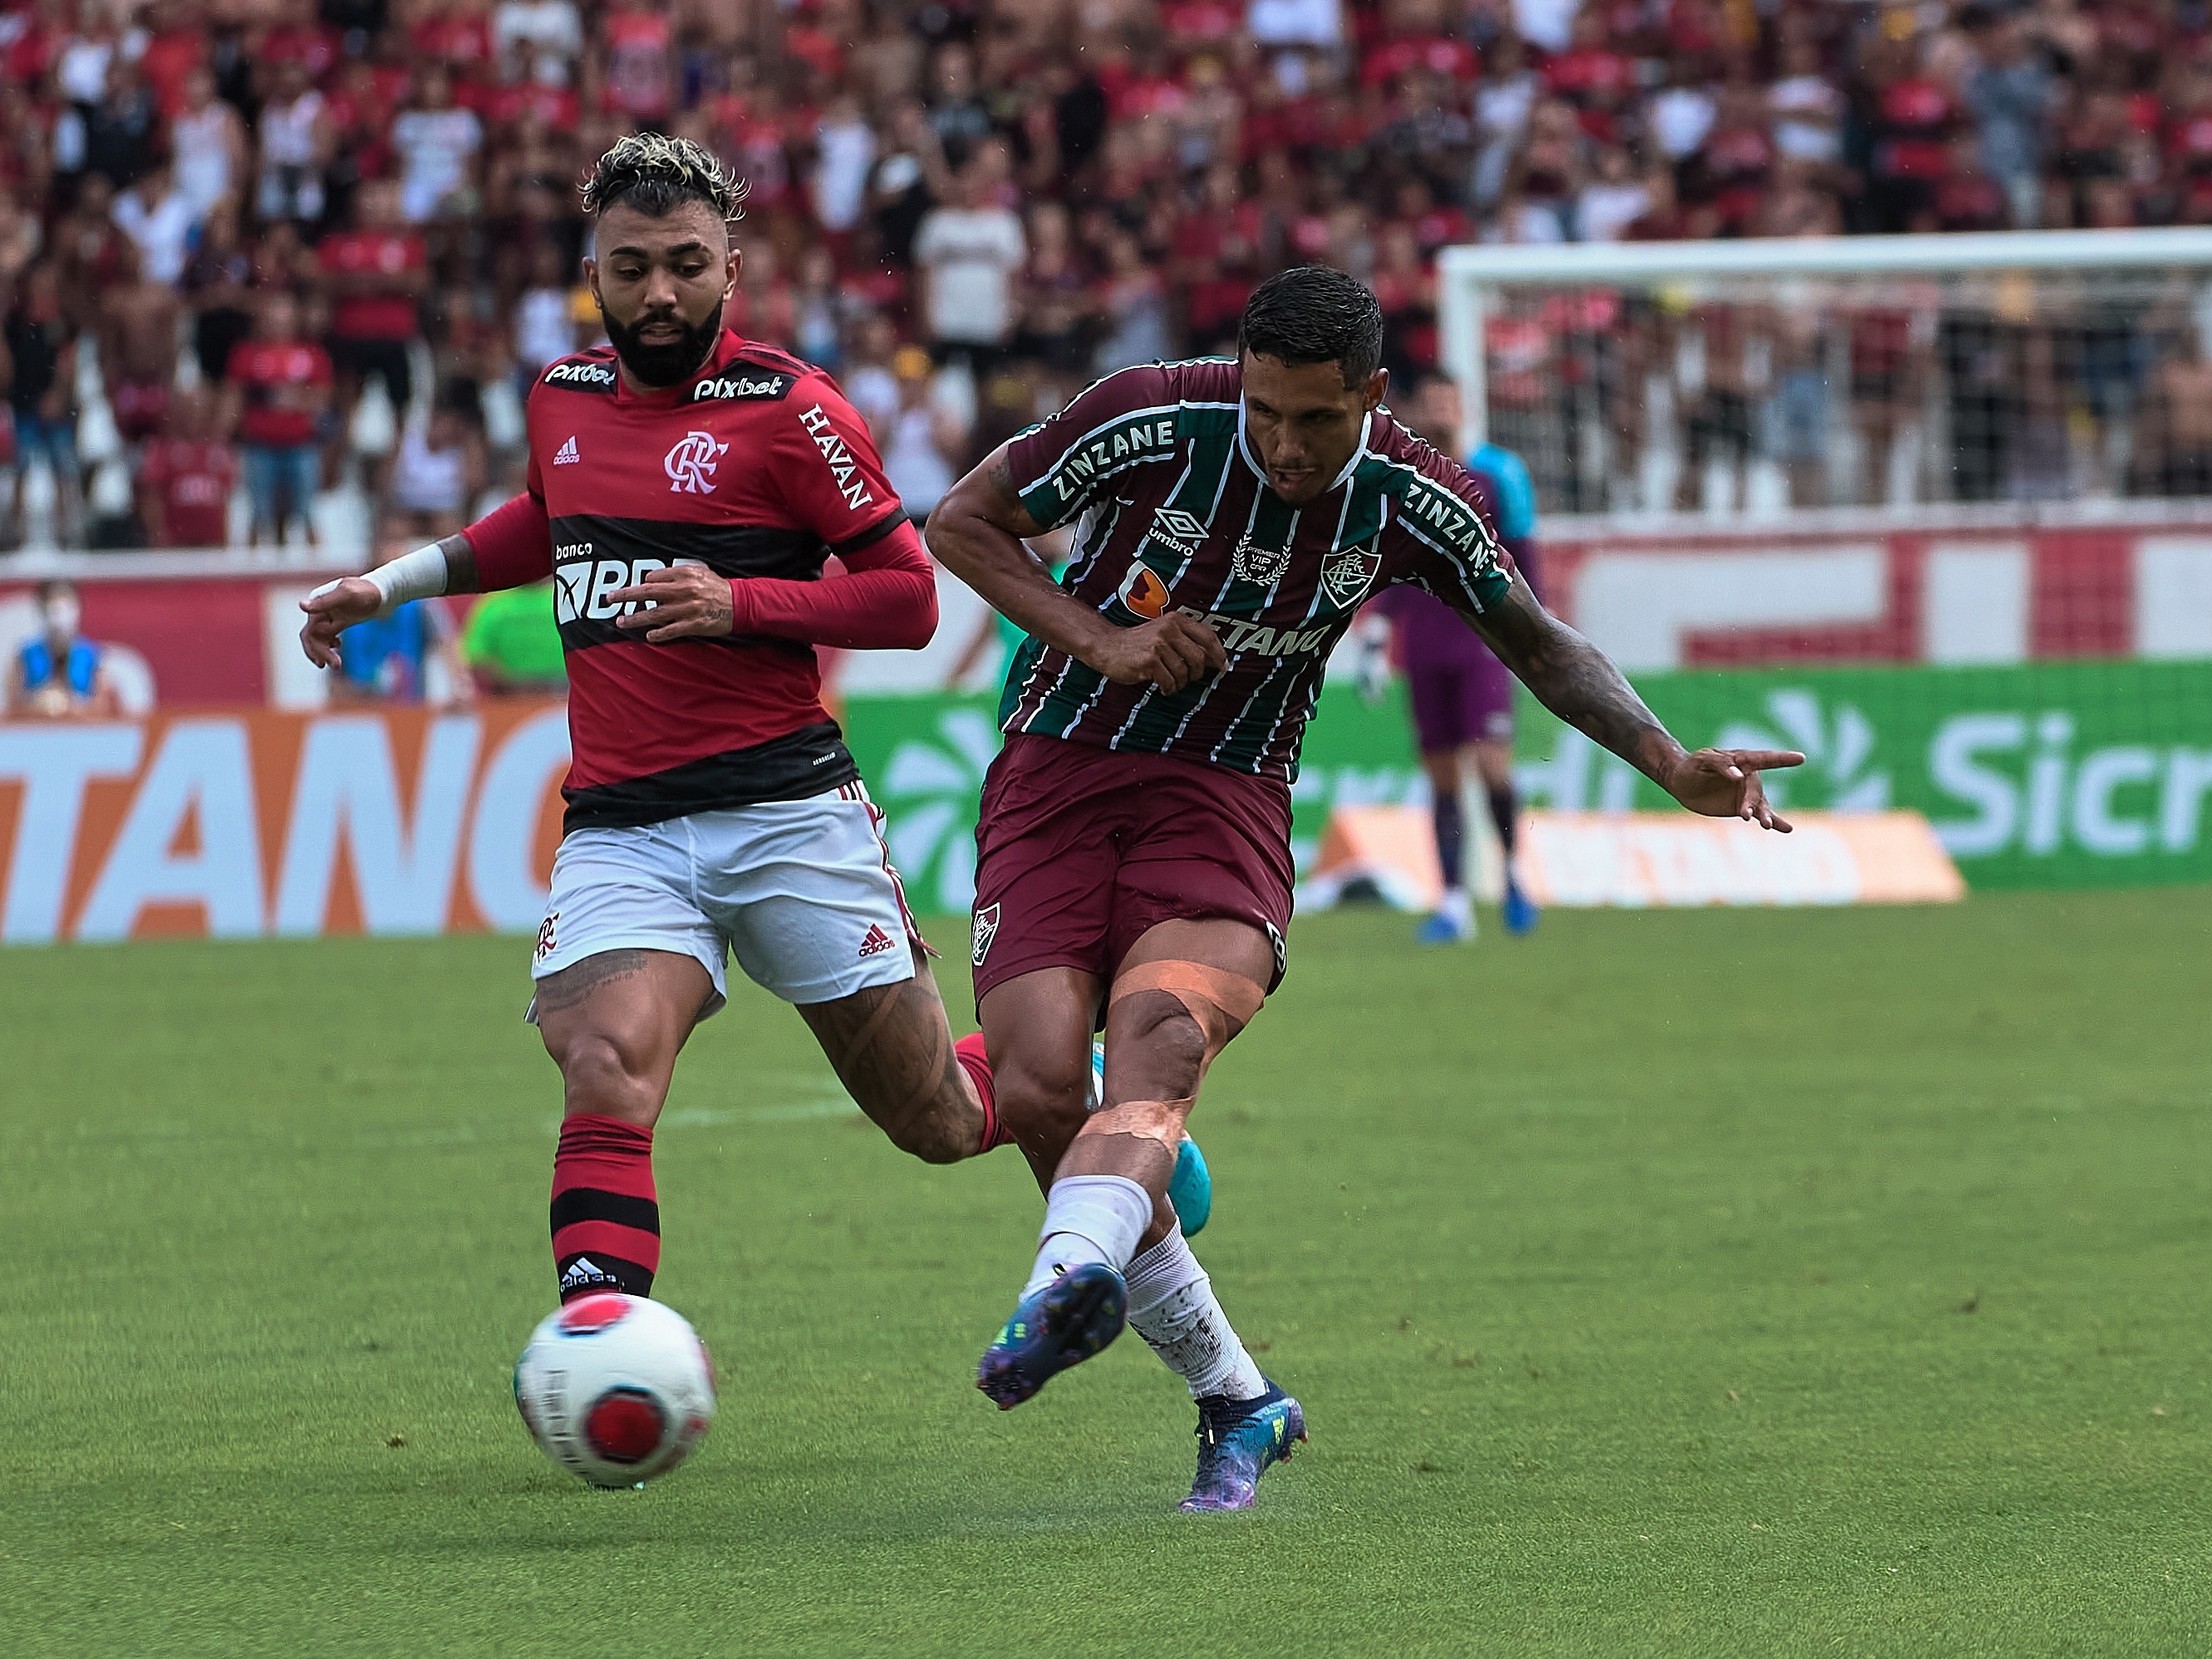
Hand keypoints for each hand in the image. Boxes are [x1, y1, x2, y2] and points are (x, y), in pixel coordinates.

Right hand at [297, 576, 382, 668]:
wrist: (384, 590)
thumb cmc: (367, 591)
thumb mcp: (347, 595)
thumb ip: (325, 601)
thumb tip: (302, 606)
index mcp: (318, 603)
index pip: (310, 631)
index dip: (315, 648)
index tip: (324, 661)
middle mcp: (320, 610)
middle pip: (312, 638)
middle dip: (321, 653)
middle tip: (336, 666)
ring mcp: (329, 616)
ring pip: (319, 639)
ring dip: (324, 652)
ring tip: (336, 665)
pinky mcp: (339, 621)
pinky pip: (327, 637)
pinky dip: (329, 646)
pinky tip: (338, 647)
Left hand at [609, 563, 732, 642]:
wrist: (740, 604)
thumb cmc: (718, 588)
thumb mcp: (700, 572)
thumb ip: (677, 574)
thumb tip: (652, 579)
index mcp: (684, 575)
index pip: (654, 577)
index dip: (644, 583)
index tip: (637, 590)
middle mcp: (684, 590)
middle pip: (648, 592)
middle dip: (627, 596)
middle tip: (610, 598)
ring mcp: (688, 609)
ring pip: (655, 613)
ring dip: (636, 618)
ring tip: (621, 622)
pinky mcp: (694, 624)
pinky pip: (671, 630)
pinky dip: (659, 634)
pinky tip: (649, 636)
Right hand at [1085, 614, 1227, 693]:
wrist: (1106, 646)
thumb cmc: (1137, 644)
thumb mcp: (1163, 633)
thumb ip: (1186, 641)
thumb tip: (1214, 658)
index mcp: (1176, 620)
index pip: (1208, 636)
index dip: (1219, 654)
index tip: (1223, 667)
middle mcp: (1168, 629)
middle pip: (1199, 658)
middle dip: (1196, 674)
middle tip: (1187, 678)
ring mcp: (1158, 644)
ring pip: (1184, 672)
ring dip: (1179, 683)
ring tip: (1170, 682)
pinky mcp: (1149, 660)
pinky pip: (1170, 681)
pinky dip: (1168, 688)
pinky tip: (1161, 686)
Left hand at [1662, 747, 1805, 832]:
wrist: (1682, 783)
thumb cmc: (1692, 767)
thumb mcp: (1702, 761)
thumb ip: (1721, 765)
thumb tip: (1739, 775)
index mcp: (1741, 759)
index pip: (1764, 759)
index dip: (1782, 759)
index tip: (1800, 758)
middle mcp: (1749, 776)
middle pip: (1755, 790)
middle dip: (1751, 802)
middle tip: (1744, 815)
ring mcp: (1748, 793)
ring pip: (1761, 805)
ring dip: (1766, 816)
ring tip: (1767, 825)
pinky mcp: (1744, 807)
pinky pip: (1761, 815)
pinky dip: (1775, 822)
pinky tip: (1787, 828)